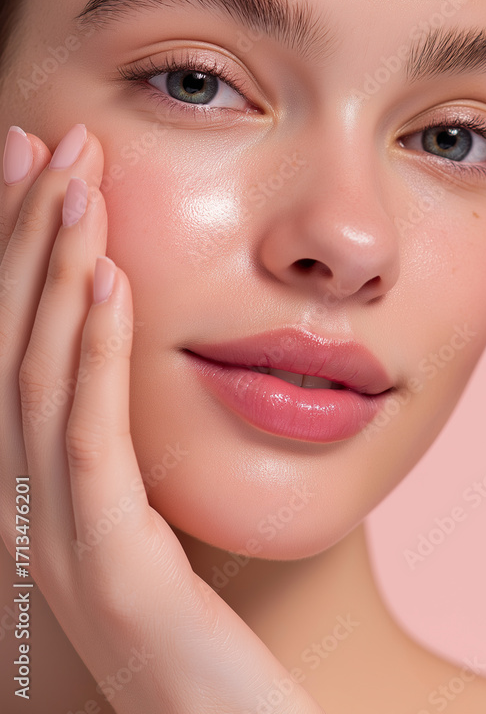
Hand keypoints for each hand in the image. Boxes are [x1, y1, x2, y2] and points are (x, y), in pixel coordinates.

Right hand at [0, 123, 324, 713]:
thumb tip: (115, 345)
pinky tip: (114, 280)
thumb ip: (116, 442)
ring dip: (53, 272)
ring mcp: (55, 531)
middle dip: (22, 236)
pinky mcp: (110, 557)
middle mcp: (20, 501)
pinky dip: (96, 349)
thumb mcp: (140, 514)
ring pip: (36, 375)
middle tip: (45, 142)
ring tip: (77, 185)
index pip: (9, 345)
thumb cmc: (184, 627)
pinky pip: (91, 435)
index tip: (31, 167)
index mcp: (28, 485)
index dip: (10, 253)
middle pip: (7, 343)